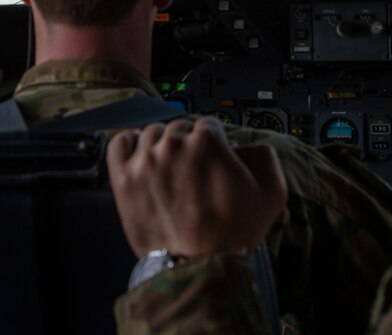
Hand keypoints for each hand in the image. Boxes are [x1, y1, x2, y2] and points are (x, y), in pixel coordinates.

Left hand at [106, 116, 287, 258]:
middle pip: (180, 127)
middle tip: (195, 170)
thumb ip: (266, 156)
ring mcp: (145, 160)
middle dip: (190, 145)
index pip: (209, 124)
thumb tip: (251, 146)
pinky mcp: (123, 178)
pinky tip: (141, 155)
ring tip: (170, 168)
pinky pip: (120, 143)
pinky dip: (130, 144)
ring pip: (152, 133)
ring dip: (162, 145)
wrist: (199, 266)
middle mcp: (173, 145)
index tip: (214, 157)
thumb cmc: (232, 233)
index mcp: (207, 142)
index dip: (215, 142)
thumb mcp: (272, 192)